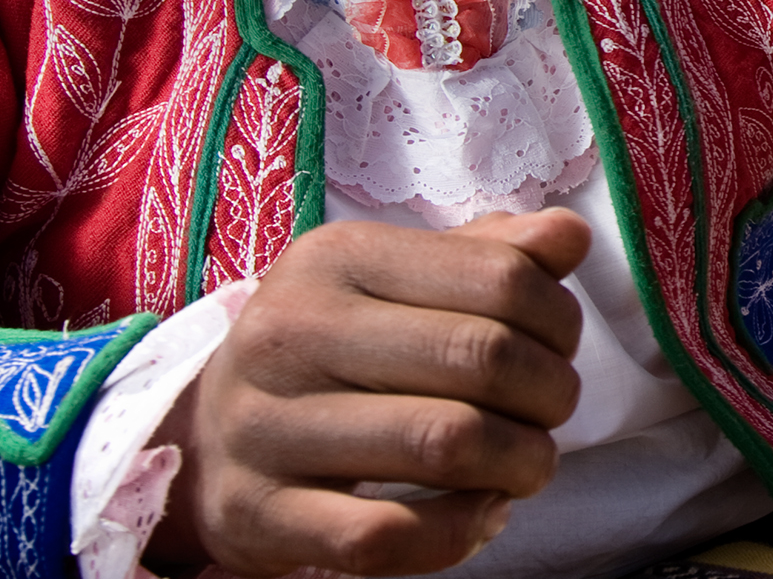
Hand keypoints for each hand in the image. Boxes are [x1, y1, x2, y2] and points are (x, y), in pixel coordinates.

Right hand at [148, 210, 589, 576]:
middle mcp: (291, 332)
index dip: (560, 320)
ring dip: (522, 464)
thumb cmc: (331, 349)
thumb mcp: (396, 281)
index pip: (500, 277)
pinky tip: (481, 513)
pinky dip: (460, 532)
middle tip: (550, 413)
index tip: (558, 348)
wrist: (203, 437)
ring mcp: (266, 427)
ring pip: (446, 444)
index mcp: (336, 258)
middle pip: (481, 357)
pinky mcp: (259, 514)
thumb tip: (569, 237)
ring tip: (526, 465)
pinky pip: (386, 536)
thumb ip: (488, 255)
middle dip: (550, 395)